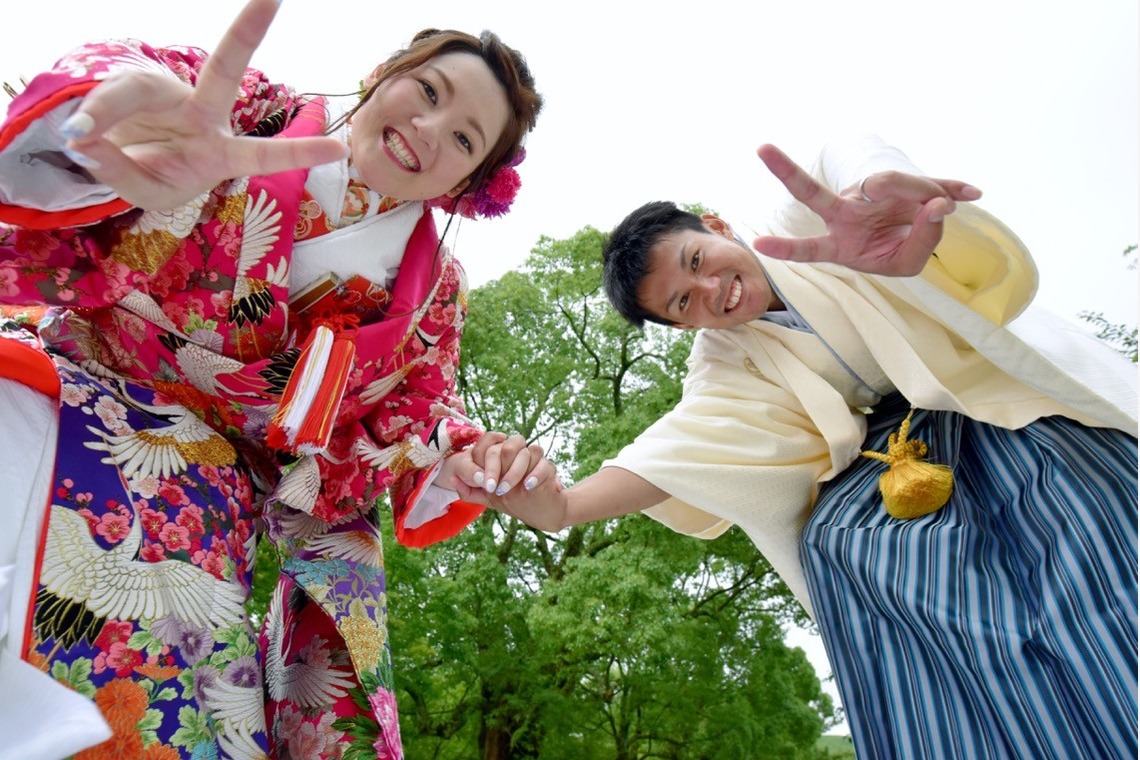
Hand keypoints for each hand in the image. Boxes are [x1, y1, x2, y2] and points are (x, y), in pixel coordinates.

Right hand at [60, 0, 347, 209]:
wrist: (120, 161)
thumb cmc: (152, 176)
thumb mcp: (143, 192)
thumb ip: (120, 172)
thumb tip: (86, 137)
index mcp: (222, 152)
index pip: (264, 152)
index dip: (300, 150)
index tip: (340, 149)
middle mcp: (204, 114)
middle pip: (225, 68)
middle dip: (248, 30)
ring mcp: (170, 93)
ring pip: (139, 87)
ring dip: (107, 109)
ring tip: (81, 136)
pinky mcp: (134, 83)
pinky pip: (108, 95)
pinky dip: (89, 115)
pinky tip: (77, 134)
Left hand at [442, 431, 560, 497]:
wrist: (542, 513)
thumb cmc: (513, 502)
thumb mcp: (488, 499)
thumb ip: (469, 491)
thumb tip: (451, 480)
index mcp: (500, 456)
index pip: (488, 442)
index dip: (482, 457)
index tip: (481, 481)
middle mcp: (517, 453)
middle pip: (505, 447)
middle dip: (496, 468)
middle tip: (492, 488)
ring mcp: (534, 459)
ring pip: (526, 452)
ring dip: (514, 473)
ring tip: (506, 490)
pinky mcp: (549, 468)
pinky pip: (544, 463)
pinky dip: (535, 474)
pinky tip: (527, 486)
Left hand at [752, 143, 981, 276]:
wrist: (911, 234)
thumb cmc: (896, 252)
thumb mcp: (907, 262)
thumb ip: (922, 240)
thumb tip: (939, 205)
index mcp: (840, 243)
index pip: (809, 248)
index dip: (787, 249)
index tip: (757, 245)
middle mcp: (844, 214)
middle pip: (813, 193)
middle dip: (785, 171)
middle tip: (761, 148)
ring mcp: (862, 194)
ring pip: (889, 183)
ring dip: (925, 196)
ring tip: (944, 210)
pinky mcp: (890, 179)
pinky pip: (919, 180)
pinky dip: (949, 188)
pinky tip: (969, 194)